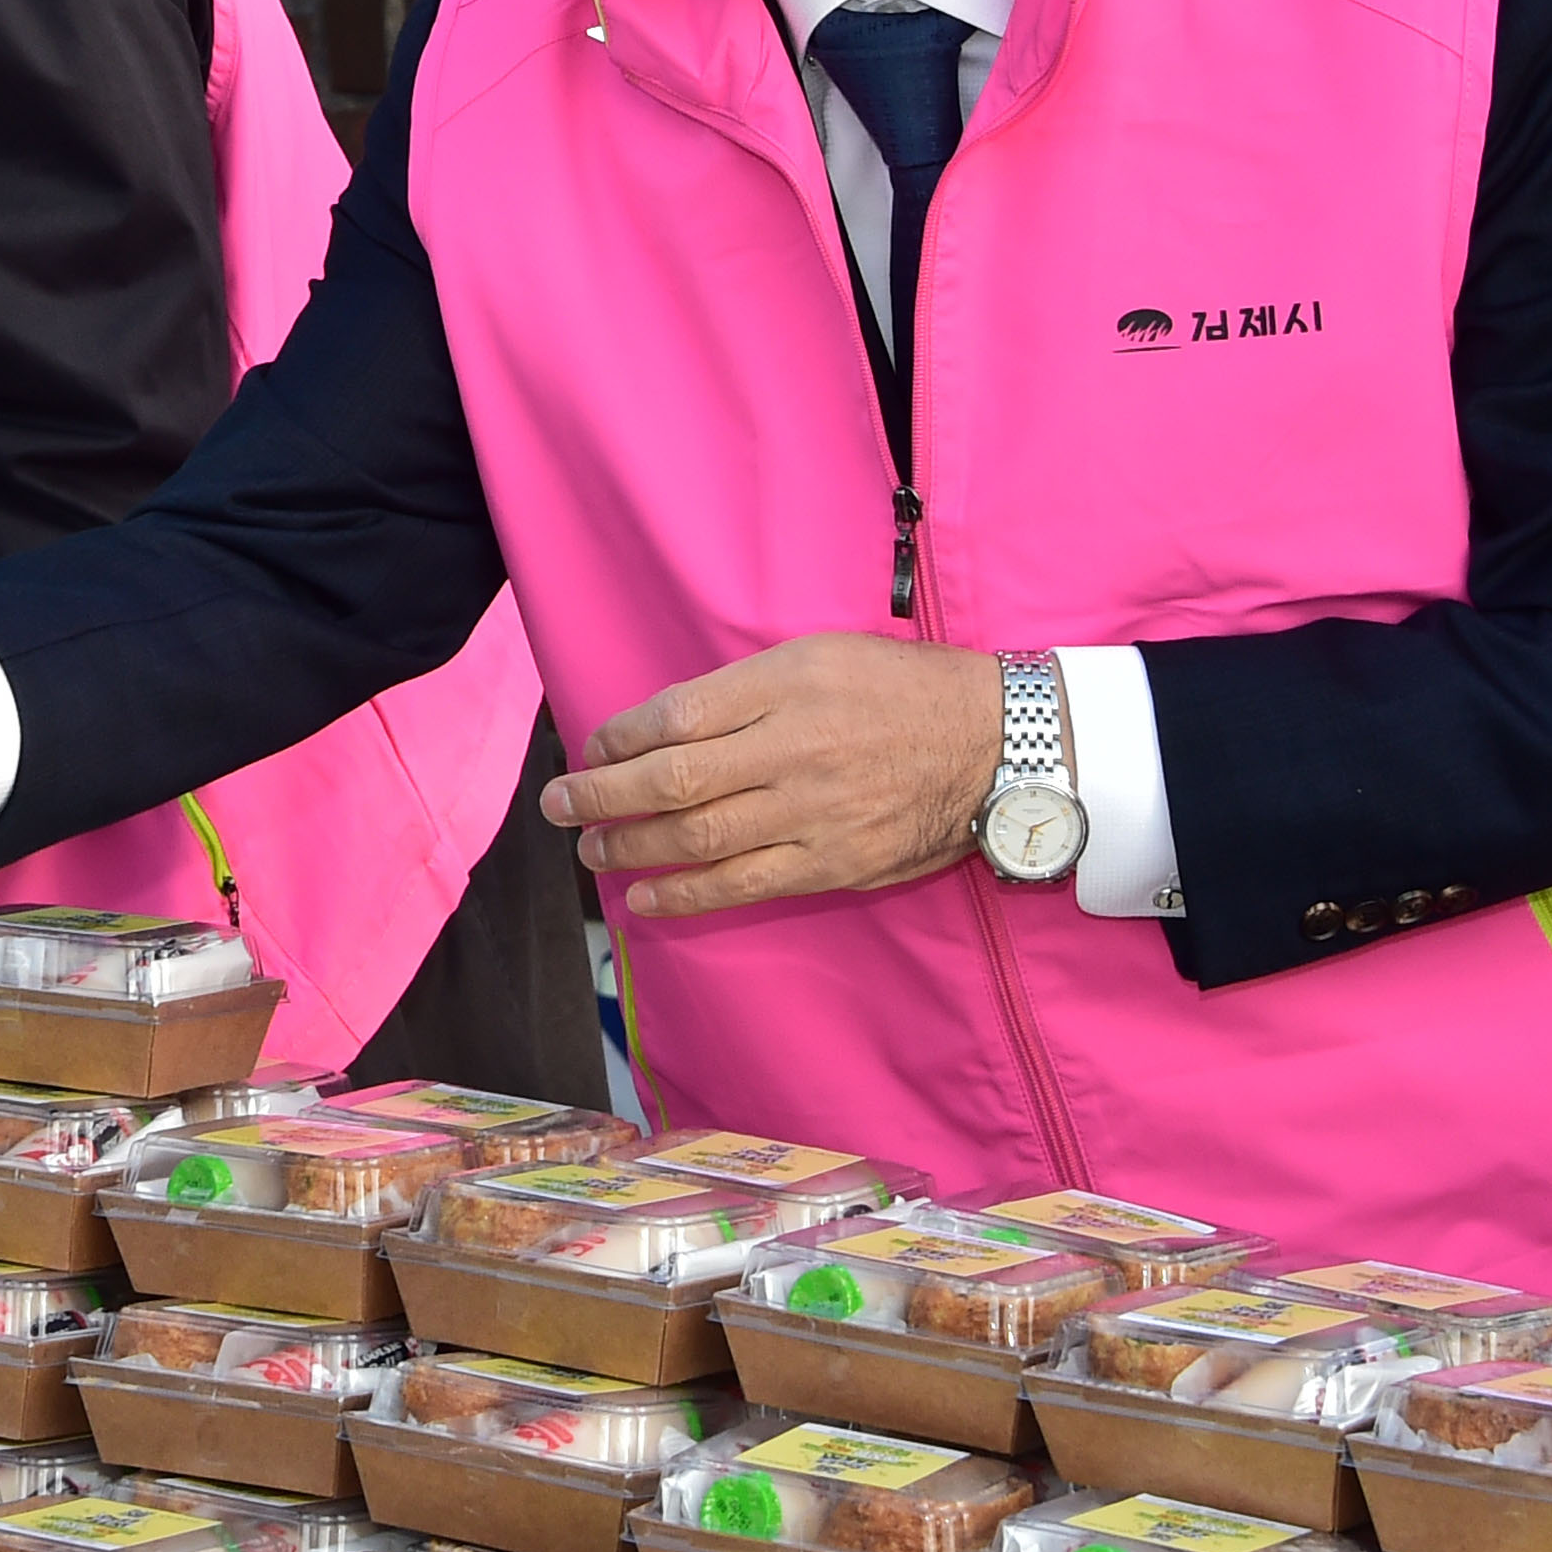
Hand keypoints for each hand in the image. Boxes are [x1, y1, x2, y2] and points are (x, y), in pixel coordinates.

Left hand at [545, 634, 1000, 916]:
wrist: (995, 746)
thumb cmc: (900, 691)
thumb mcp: (821, 656)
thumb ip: (746, 690)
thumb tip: (664, 728)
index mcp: (788, 684)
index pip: (679, 715)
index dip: (621, 737)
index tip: (592, 748)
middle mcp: (795, 748)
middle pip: (674, 779)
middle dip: (601, 796)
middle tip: (557, 804)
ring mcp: (814, 812)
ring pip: (699, 837)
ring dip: (631, 847)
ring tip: (589, 848)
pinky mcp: (835, 863)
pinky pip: (745, 885)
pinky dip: (686, 893)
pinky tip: (645, 896)